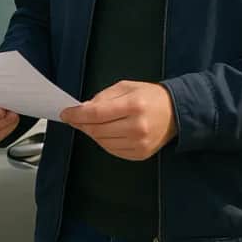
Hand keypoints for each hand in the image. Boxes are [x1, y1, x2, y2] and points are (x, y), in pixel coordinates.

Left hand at [60, 80, 176, 160]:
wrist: (175, 112)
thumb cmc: (150, 96)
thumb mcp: (126, 87)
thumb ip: (103, 97)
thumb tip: (83, 109)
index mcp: (134, 105)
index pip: (96, 114)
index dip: (77, 115)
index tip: (65, 113)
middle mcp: (137, 127)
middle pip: (97, 130)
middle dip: (81, 124)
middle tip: (74, 118)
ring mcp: (139, 143)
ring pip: (102, 142)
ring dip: (92, 133)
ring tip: (92, 123)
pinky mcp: (140, 154)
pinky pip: (112, 150)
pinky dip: (103, 141)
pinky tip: (105, 132)